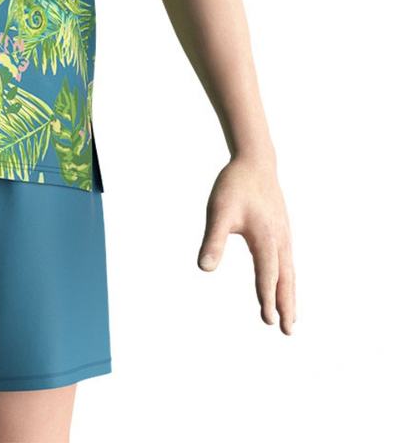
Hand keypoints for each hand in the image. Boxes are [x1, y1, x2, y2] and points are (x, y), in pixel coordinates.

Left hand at [197, 156, 295, 333]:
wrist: (255, 162)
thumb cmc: (234, 186)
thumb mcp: (219, 211)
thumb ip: (213, 240)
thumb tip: (204, 268)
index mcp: (266, 238)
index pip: (267, 274)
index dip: (267, 297)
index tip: (268, 321)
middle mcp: (280, 240)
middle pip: (285, 279)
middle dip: (286, 305)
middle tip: (287, 331)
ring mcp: (284, 236)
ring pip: (289, 271)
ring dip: (289, 294)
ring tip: (289, 317)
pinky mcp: (282, 231)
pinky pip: (288, 261)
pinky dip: (288, 278)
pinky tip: (284, 284)